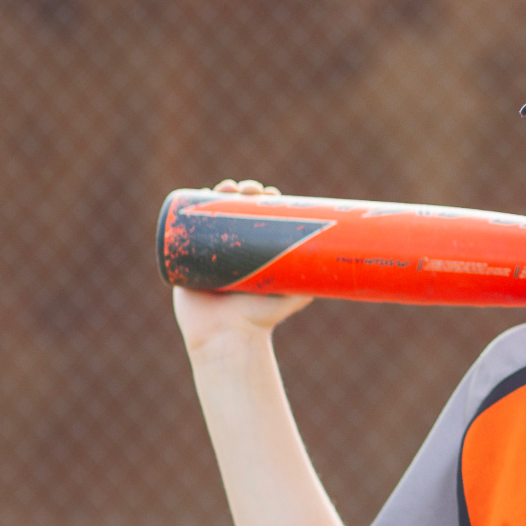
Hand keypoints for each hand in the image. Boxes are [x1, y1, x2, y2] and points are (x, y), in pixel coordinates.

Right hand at [172, 180, 312, 355]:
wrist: (228, 336)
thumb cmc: (262, 319)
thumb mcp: (294, 295)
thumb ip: (314, 280)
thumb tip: (344, 264)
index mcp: (256, 251)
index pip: (260, 217)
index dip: (264, 200)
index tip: (270, 192)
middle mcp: (233, 248)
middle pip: (235, 210)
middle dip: (240, 192)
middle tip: (248, 189)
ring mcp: (207, 252)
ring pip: (210, 214)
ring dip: (216, 194)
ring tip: (226, 188)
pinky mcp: (184, 260)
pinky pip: (181, 231)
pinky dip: (185, 209)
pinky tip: (194, 194)